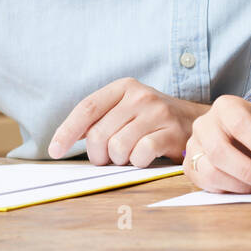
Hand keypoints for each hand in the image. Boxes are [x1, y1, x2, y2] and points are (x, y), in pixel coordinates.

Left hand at [48, 77, 207, 165]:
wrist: (195, 122)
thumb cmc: (151, 121)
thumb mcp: (125, 110)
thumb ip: (97, 120)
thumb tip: (63, 139)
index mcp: (124, 87)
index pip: (87, 108)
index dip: (67, 131)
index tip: (55, 151)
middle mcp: (140, 96)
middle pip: (98, 134)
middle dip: (98, 154)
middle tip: (108, 158)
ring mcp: (157, 113)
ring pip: (117, 147)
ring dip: (119, 160)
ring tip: (129, 155)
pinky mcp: (171, 132)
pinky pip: (140, 155)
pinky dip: (137, 162)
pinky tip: (145, 157)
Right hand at [184, 95, 250, 192]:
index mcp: (227, 106)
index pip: (240, 125)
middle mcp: (205, 124)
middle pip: (220, 151)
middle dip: (249, 171)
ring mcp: (194, 146)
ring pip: (211, 171)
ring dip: (241, 185)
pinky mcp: (190, 166)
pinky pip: (207, 184)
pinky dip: (230, 189)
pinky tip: (246, 185)